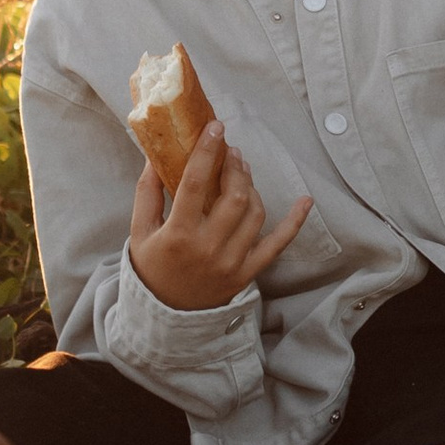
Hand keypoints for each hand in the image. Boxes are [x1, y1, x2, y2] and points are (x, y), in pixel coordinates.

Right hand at [128, 122, 310, 313]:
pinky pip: (277, 245)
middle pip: (233, 196)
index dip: (207, 151)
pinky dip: (294, 223)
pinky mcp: (247, 273)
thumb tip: (155, 155)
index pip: (196, 183)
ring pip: (254, 213)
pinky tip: (306, 201)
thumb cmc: (151, 268)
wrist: (164, 318)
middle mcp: (208, 248)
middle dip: (235, 167)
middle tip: (231, 151)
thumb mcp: (139, 231)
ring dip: (251, 186)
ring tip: (242, 171)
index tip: (215, 127)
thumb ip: (147, 192)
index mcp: (179, 234)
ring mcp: (231, 262)